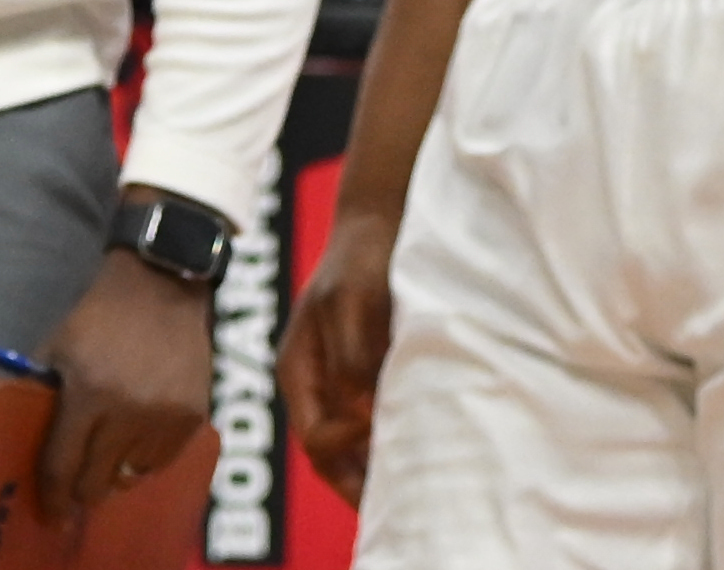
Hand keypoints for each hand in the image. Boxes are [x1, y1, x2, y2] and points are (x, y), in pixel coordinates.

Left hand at [39, 242, 214, 509]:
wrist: (161, 286)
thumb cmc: (99, 317)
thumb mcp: (58, 350)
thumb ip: (43, 396)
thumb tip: (28, 442)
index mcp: (88, 393)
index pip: (63, 465)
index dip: (53, 496)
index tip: (52, 514)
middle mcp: (128, 411)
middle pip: (98, 482)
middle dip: (83, 490)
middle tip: (77, 486)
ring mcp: (164, 416)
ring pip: (132, 476)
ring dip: (116, 469)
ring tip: (110, 449)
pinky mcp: (193, 416)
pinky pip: (163, 460)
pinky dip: (146, 457)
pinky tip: (137, 435)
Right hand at [280, 203, 396, 500]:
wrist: (380, 219)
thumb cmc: (361, 256)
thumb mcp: (351, 302)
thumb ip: (353, 358)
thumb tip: (364, 412)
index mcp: (297, 372)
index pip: (315, 440)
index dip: (346, 447)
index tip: (379, 427)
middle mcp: (315, 385)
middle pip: (331, 457)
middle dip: (361, 483)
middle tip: (407, 505)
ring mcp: (338, 381)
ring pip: (353, 445)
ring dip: (379, 465)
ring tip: (420, 486)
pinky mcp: (366, 372)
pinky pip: (374, 422)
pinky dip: (392, 439)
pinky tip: (426, 446)